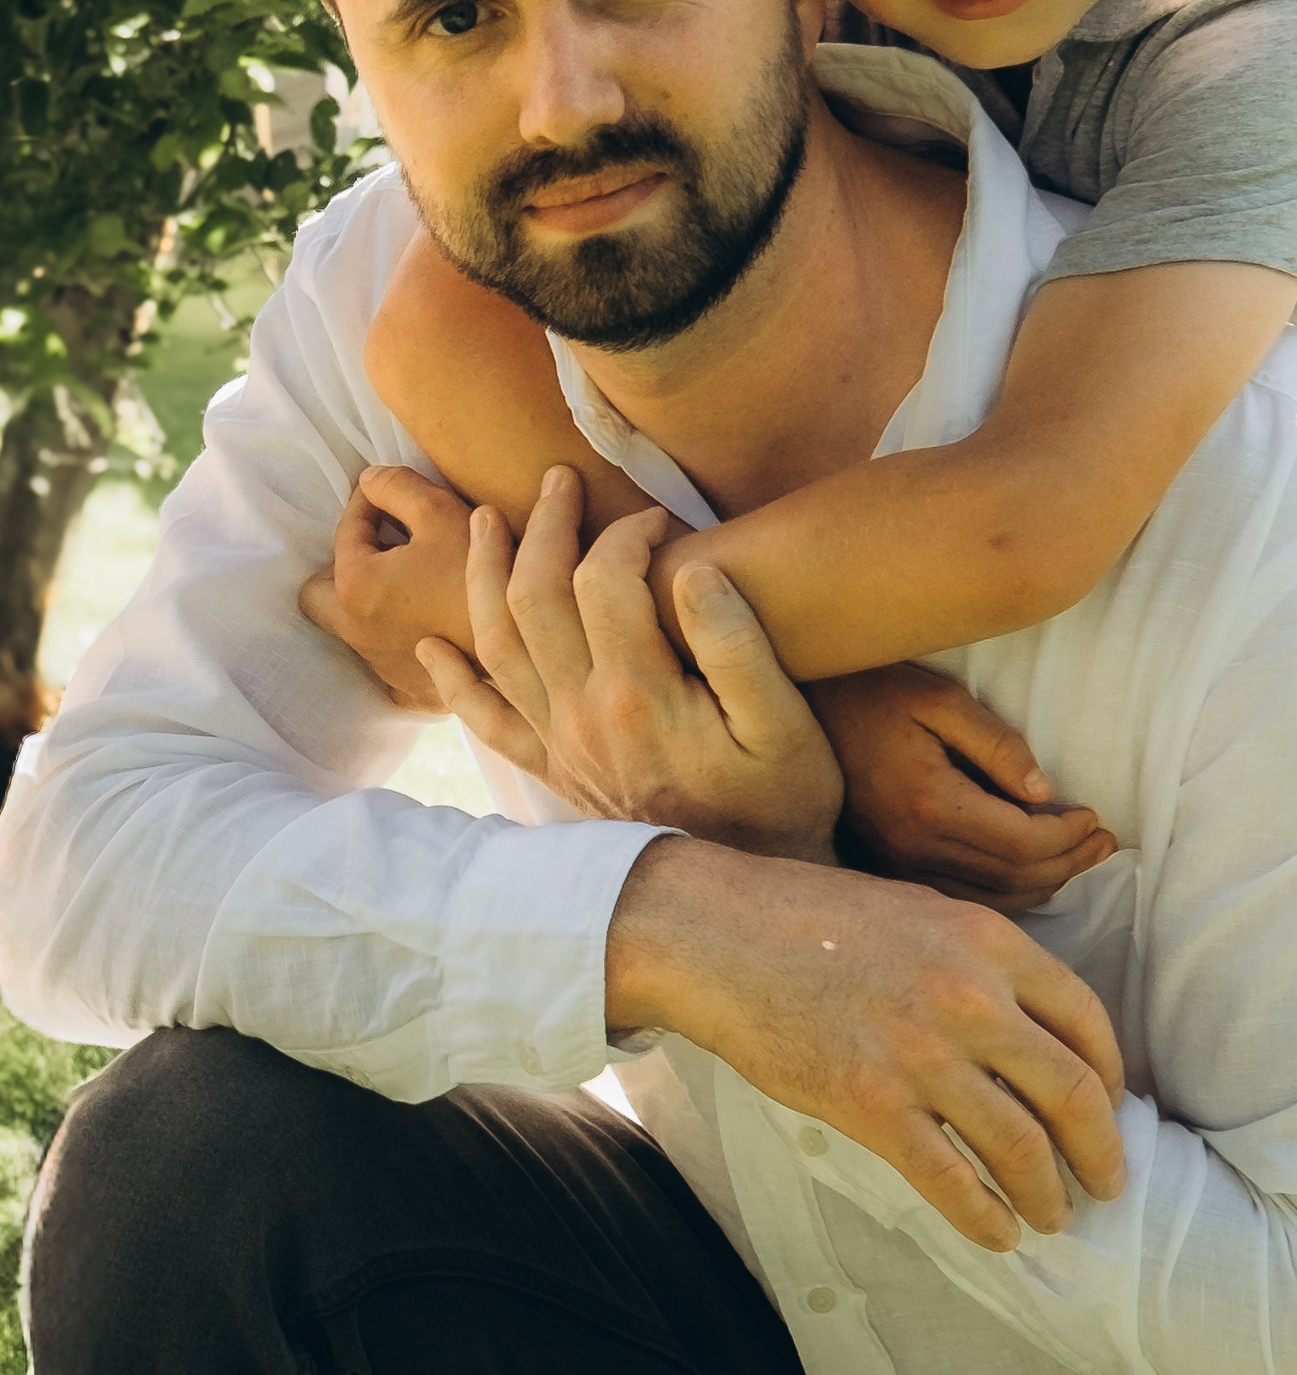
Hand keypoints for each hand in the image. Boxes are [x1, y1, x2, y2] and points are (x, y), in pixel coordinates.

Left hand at [299, 465, 476, 710]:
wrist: (524, 639)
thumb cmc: (477, 570)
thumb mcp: (439, 511)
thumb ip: (396, 486)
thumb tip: (369, 480)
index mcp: (355, 585)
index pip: (346, 529)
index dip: (367, 501)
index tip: (390, 489)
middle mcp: (356, 631)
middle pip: (319, 595)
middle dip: (342, 565)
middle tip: (382, 547)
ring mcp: (382, 666)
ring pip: (353, 627)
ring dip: (372, 600)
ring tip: (412, 580)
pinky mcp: (411, 690)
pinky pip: (389, 662)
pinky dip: (401, 641)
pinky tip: (431, 624)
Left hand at [419, 466, 843, 860]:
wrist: (737, 894)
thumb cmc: (778, 801)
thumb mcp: (783, 722)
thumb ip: (736, 642)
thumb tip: (694, 567)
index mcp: (638, 694)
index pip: (604, 580)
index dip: (627, 533)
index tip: (661, 520)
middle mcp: (582, 716)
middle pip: (535, 597)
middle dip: (543, 527)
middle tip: (558, 480)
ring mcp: (559, 745)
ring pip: (497, 645)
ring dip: (485, 576)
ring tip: (484, 522)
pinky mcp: (553, 771)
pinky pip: (486, 721)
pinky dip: (454, 681)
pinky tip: (434, 648)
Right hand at [609, 833, 1127, 1251]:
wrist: (722, 933)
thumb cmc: (816, 917)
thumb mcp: (921, 912)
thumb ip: (980, 961)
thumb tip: (1031, 1026)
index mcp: (989, 941)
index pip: (1085, 1019)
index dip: (1112, 1074)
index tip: (1114, 1106)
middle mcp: (970, 997)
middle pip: (1072, 1091)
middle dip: (1100, 1150)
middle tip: (1107, 1183)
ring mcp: (922, 1055)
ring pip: (1020, 1147)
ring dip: (1049, 1194)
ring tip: (1055, 1216)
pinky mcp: (871, 1105)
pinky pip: (951, 1181)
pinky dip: (985, 1218)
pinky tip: (998, 1233)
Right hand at [816, 664, 1117, 912]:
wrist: (796, 711)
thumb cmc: (874, 691)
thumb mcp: (939, 699)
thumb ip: (996, 744)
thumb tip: (1044, 793)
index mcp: (928, 803)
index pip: (1020, 842)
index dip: (1069, 837)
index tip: (1098, 817)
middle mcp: (911, 849)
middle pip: (1012, 879)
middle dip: (1068, 863)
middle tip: (1106, 843)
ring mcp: (895, 868)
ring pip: (989, 901)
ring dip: (1043, 884)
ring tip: (1081, 858)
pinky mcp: (887, 871)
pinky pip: (960, 900)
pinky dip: (1006, 895)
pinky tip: (1030, 876)